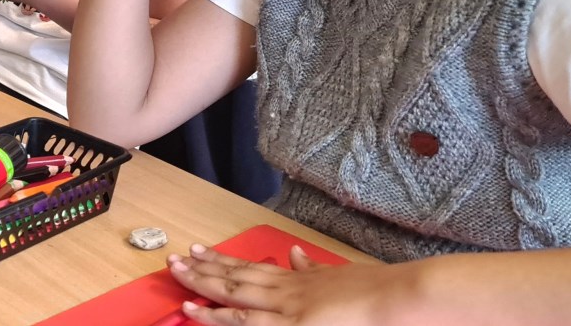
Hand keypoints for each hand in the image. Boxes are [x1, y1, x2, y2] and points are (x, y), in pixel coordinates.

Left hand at [164, 244, 412, 325]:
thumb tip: (294, 254)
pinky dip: (225, 322)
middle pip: (236, 278)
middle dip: (202, 271)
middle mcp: (287, 290)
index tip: (198, 251)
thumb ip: (312, 268)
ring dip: (205, 289)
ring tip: (179, 279)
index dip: (221, 261)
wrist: (398, 295)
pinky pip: (251, 325)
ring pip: (236, 298)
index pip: (250, 268)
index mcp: (297, 279)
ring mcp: (289, 308)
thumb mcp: (337, 273)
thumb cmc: (375, 289)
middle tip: (173, 260)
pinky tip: (201, 316)